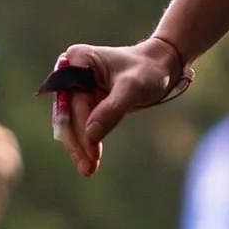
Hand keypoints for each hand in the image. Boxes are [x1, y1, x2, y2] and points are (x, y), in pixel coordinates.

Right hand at [47, 39, 187, 176]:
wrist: (160, 66)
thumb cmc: (148, 71)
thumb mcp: (133, 88)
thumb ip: (111, 109)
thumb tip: (90, 135)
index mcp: (77, 60)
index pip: (73, 101)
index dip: (80, 128)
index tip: (91, 151)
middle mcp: (71, 71)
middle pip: (67, 113)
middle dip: (77, 142)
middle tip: (88, 168)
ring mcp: (77, 86)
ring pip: (72, 123)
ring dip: (79, 146)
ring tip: (88, 169)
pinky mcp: (85, 99)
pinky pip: (80, 123)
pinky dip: (85, 141)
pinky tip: (90, 159)